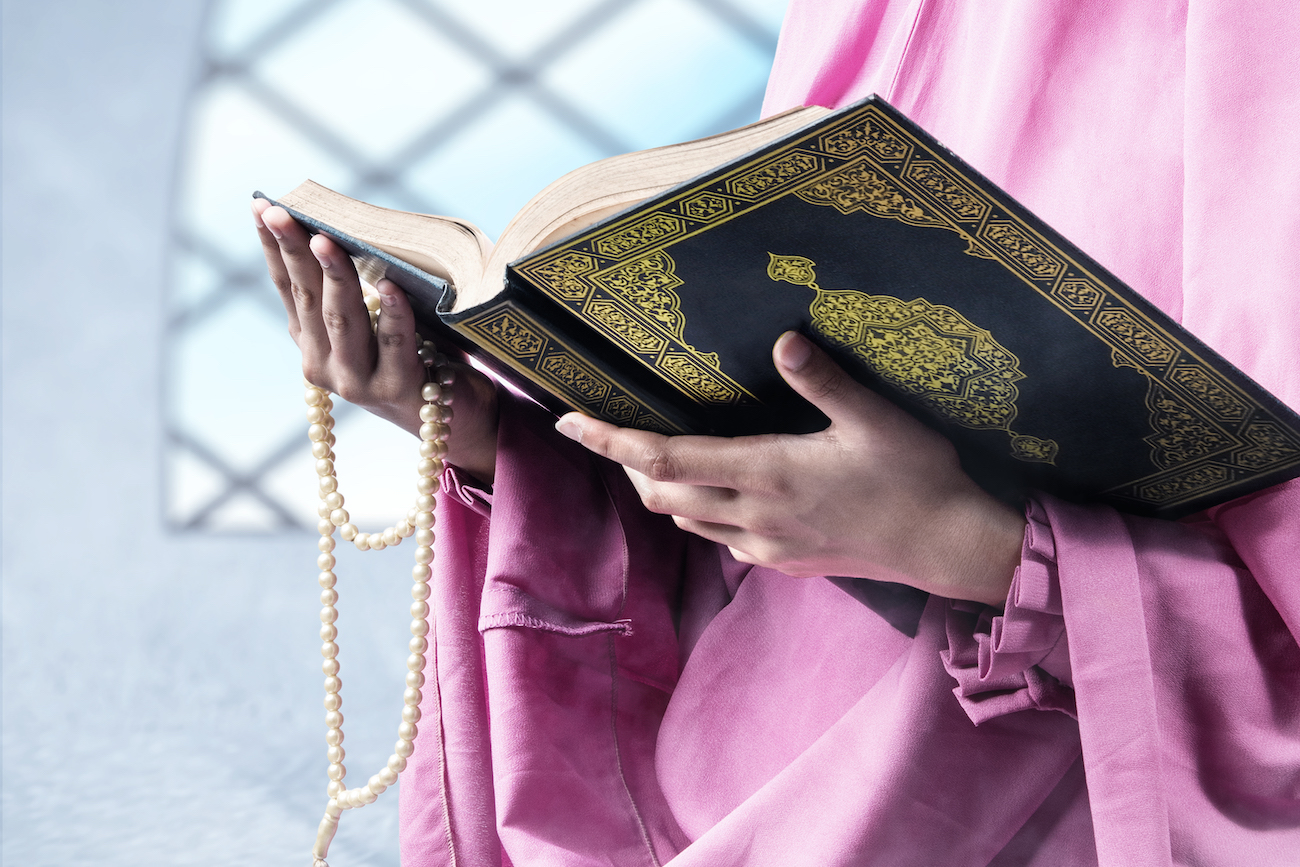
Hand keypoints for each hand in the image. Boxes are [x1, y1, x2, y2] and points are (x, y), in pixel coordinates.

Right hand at [253, 199, 498, 482]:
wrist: (457, 418)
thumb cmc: (420, 354)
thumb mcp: (377, 322)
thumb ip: (361, 289)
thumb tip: (353, 228)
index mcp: (314, 343)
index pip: (289, 288)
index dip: (273, 247)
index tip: (261, 206)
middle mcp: (326, 365)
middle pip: (309, 299)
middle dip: (295, 252)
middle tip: (284, 214)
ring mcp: (358, 382)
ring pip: (343, 321)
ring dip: (335, 277)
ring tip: (327, 240)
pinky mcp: (397, 390)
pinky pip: (394, 345)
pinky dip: (392, 315)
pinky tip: (390, 286)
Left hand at [554, 332, 1023, 604]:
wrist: (948, 546)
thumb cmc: (917, 476)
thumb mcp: (877, 418)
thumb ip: (824, 380)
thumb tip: (783, 340)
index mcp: (767, 473)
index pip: (665, 459)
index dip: (611, 441)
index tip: (570, 422)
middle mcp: (755, 515)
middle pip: (661, 496)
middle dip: (629, 466)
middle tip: (617, 432)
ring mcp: (768, 546)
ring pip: (687, 522)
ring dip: (663, 492)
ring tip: (659, 459)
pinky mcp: (785, 564)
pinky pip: (723, 541)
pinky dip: (702, 515)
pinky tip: (721, 495)